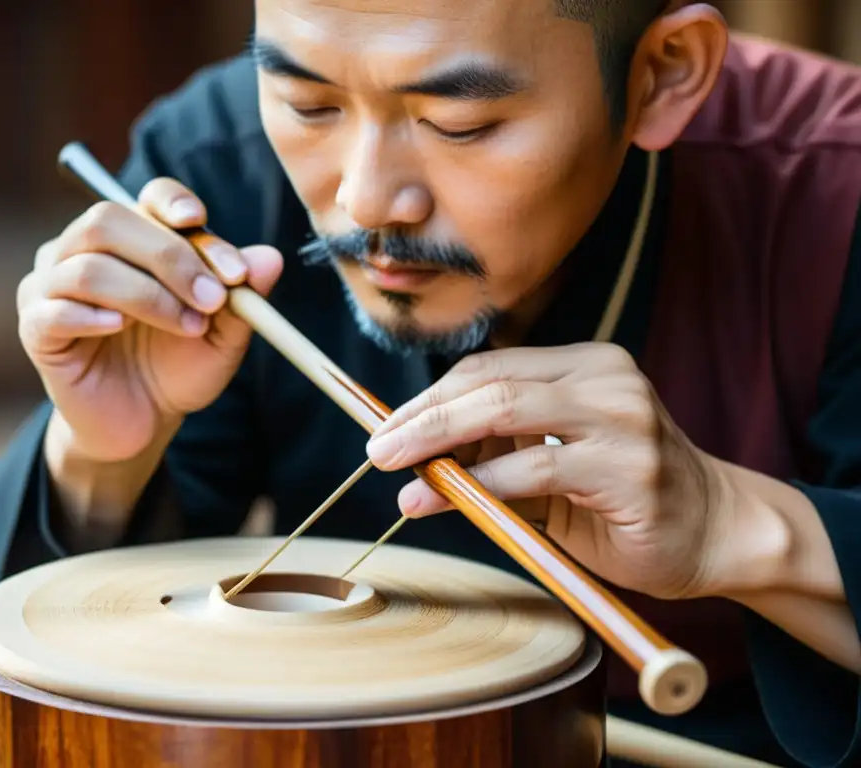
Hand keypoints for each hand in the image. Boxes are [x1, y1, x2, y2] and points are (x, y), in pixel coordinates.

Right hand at [17, 178, 281, 463]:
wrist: (144, 420)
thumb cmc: (179, 365)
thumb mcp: (222, 335)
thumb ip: (243, 297)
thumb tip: (271, 258)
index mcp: (133, 237)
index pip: (148, 197)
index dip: (173, 203)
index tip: (201, 224)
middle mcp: (84, 249)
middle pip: (109, 220)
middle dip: (169, 256)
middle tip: (215, 297)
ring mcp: (52, 285)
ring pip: (87, 264)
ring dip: (146, 294)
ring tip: (187, 326)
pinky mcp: (36, 327)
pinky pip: (53, 309)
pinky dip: (91, 314)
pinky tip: (119, 328)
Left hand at [365, 343, 734, 599]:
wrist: (717, 533)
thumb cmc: (623, 499)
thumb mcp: (552, 466)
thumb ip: (495, 456)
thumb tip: (414, 462)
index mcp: (585, 366)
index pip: (487, 369)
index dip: (429, 398)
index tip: (386, 428)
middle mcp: (606, 379)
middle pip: (489, 384)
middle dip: (422, 417)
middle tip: (378, 448)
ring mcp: (623, 419)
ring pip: (506, 414)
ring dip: (440, 445)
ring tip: (399, 474)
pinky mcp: (631, 468)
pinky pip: (537, 469)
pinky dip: (483, 483)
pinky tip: (447, 498)